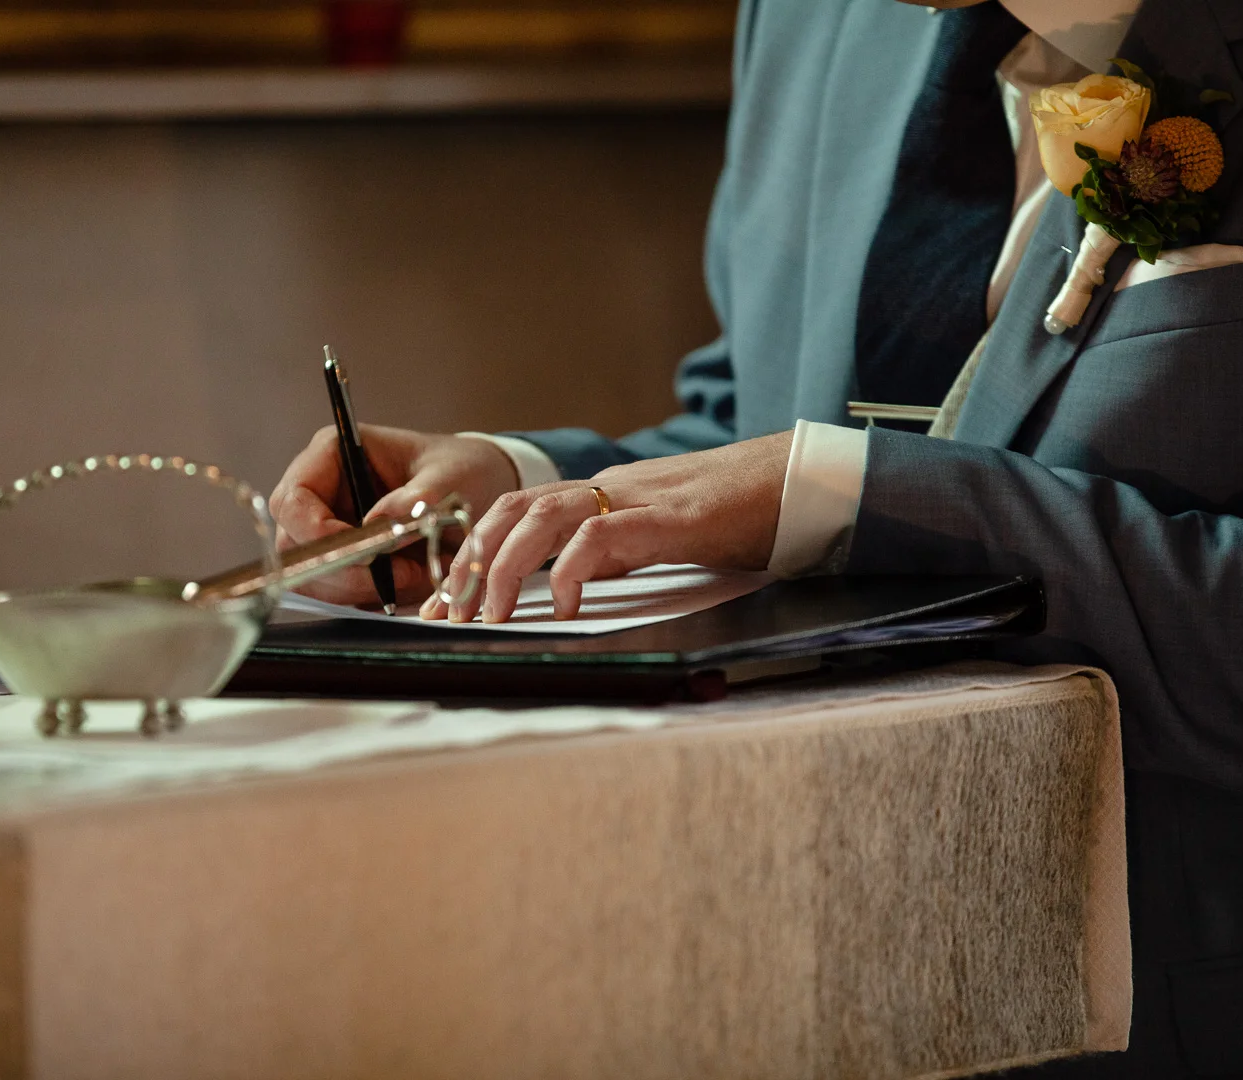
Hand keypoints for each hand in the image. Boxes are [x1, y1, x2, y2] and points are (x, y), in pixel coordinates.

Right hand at [268, 426, 518, 604]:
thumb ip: (418, 498)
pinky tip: (407, 581)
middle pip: (295, 546)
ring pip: (312, 575)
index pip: (292, 500)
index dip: (317, 534)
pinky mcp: (343, 557)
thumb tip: (378, 522)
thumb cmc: (460, 468)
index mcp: (332, 453)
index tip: (365, 553)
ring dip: (360, 588)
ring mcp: (326, 526)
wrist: (480, 488)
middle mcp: (320, 490)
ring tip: (414, 574)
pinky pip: (336, 590)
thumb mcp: (451, 477)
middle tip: (399, 573)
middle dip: (344, 570)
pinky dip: (369, 596)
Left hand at [423, 432, 790, 623]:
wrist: (798, 482)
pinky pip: (602, 535)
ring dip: (505, 566)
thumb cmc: (736, 515)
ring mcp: (636, 498)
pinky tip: (565, 606)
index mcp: (602, 496)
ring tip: (491, 615)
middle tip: (450, 615)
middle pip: (513, 511)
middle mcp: (608, 490)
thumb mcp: (658, 541)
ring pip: (542, 517)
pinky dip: (571, 570)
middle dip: (471, 563)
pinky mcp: (669, 518)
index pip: (517, 515)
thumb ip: (614, 556)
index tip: (444, 605)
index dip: (472, 555)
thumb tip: (568, 587)